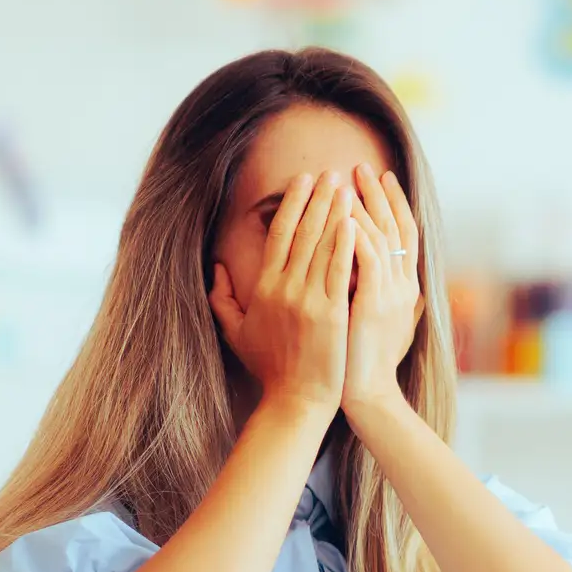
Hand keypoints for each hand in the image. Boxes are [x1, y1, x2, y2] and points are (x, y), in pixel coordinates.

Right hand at [210, 172, 358, 416]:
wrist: (295, 400)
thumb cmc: (268, 368)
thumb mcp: (236, 332)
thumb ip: (221, 297)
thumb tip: (216, 267)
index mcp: (264, 287)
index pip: (279, 234)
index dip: (292, 204)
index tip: (304, 181)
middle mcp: (285, 289)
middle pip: (303, 233)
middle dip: (318, 199)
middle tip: (331, 172)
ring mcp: (310, 301)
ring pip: (323, 247)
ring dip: (335, 213)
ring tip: (347, 187)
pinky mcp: (333, 314)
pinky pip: (341, 272)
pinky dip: (347, 245)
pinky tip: (355, 222)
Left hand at [343, 163, 423, 415]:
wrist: (366, 394)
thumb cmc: (363, 363)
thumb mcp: (378, 323)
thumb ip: (376, 293)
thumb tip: (371, 273)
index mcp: (402, 287)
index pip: (401, 234)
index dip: (391, 205)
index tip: (379, 179)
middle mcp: (402, 286)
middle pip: (393, 227)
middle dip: (377, 195)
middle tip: (361, 166)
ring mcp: (391, 294)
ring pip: (381, 238)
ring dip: (364, 207)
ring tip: (348, 180)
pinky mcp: (373, 304)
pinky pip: (369, 260)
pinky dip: (358, 236)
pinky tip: (345, 215)